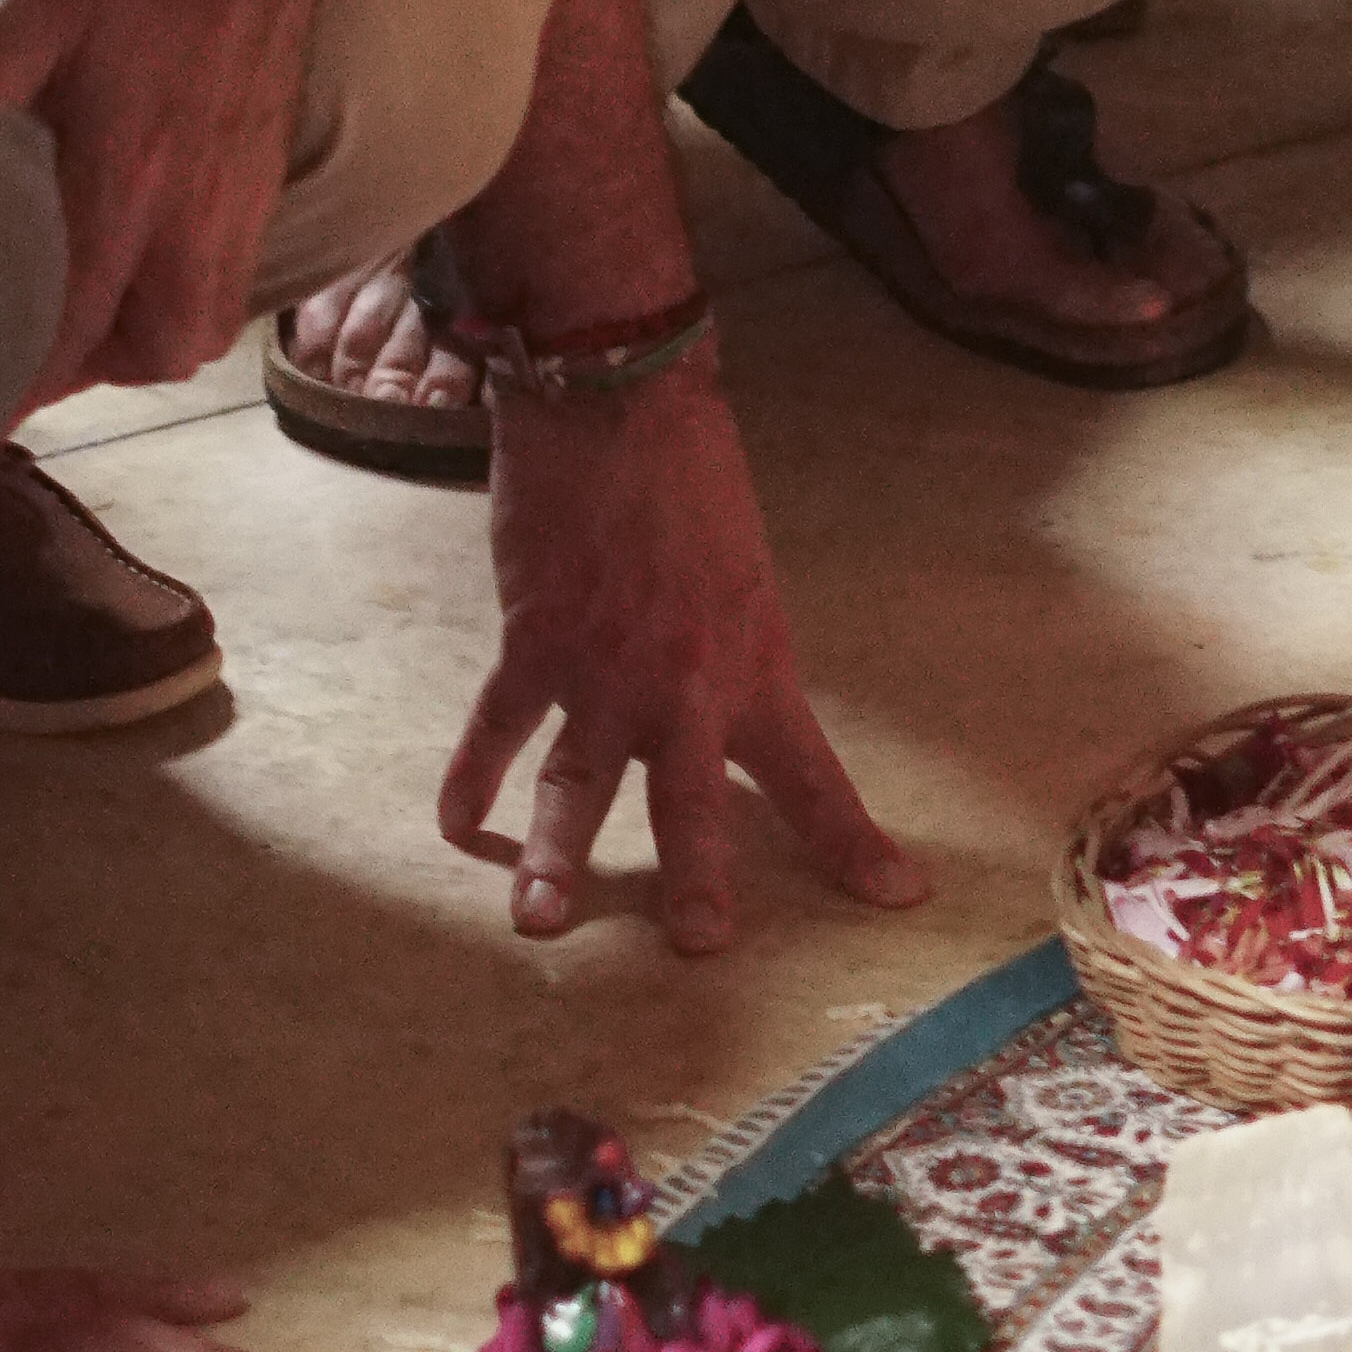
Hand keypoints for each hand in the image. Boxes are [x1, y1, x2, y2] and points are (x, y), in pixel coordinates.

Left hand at [0, 0, 340, 396]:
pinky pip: (227, 287)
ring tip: (91, 314)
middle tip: (37, 349)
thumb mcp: (36, 18)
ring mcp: (235, 203)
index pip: (71, 317)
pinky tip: (142, 266)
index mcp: (124, 175)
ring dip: (142, 343)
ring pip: (198, 329)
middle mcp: (189, 210)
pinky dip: (181, 303)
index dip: (22, 383)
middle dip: (92, 370)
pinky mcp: (263, 187)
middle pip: (152, 349)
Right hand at [443, 366, 929, 953]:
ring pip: (578, 786)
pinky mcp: (535, 643)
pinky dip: (472, 777)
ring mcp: (602, 672)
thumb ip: (731, 652)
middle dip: (697, 883)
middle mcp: (684, 686)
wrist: (614, 404)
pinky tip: (455, 825)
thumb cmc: (695, 474)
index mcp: (756, 667)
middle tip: (700, 947)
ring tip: (538, 922)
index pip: (815, 777)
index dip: (854, 843)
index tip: (896, 897)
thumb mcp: (746, 572)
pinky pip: (496, 725)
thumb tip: (715, 703)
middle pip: (694, 807)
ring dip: (553, 857)